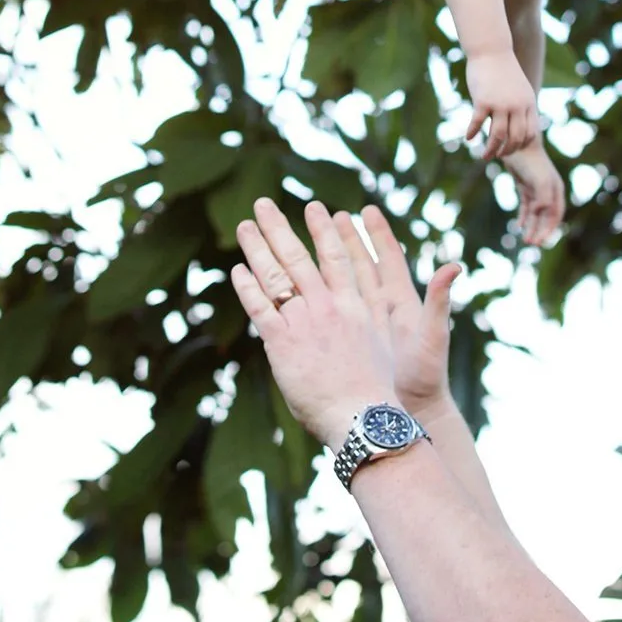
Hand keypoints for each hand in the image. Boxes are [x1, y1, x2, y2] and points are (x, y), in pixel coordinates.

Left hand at [232, 197, 395, 447]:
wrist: (363, 416)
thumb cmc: (376, 387)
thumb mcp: (383, 342)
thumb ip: (373, 315)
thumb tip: (372, 299)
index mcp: (355, 304)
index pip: (336, 258)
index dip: (324, 231)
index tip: (314, 208)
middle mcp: (329, 306)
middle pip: (300, 258)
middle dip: (279, 228)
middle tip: (263, 205)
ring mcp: (305, 322)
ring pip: (277, 276)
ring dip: (258, 248)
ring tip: (245, 226)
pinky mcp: (283, 343)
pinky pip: (261, 308)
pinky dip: (249, 287)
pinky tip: (238, 271)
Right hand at [330, 207, 459, 422]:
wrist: (408, 409)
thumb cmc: (424, 375)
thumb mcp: (432, 336)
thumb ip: (438, 301)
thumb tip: (454, 266)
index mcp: (400, 300)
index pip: (387, 259)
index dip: (378, 235)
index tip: (367, 211)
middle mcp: (380, 306)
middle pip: (358, 264)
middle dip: (344, 238)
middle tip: (324, 213)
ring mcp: (362, 321)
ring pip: (340, 283)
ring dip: (326, 258)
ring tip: (310, 235)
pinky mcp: (349, 337)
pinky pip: (328, 309)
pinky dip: (314, 293)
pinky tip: (295, 281)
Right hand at [465, 49, 541, 159]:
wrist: (491, 50)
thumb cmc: (503, 70)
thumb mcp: (519, 88)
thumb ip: (522, 104)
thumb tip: (519, 122)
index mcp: (528, 103)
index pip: (531, 133)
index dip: (522, 145)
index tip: (512, 149)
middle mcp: (517, 106)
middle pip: (515, 138)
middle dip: (507, 151)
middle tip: (498, 156)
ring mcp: (500, 104)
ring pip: (497, 135)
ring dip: (491, 150)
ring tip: (484, 156)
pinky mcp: (483, 101)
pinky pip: (478, 123)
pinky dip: (473, 133)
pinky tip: (468, 138)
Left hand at [503, 142, 565, 245]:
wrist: (517, 144)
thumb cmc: (531, 162)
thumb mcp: (540, 180)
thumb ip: (544, 198)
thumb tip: (541, 213)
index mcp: (556, 190)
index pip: (556, 215)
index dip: (549, 229)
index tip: (540, 241)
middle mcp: (548, 191)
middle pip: (546, 217)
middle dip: (540, 231)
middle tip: (532, 244)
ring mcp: (536, 189)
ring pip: (535, 213)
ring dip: (532, 226)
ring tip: (526, 240)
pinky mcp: (525, 186)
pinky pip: (526, 206)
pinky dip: (523, 216)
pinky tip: (519, 226)